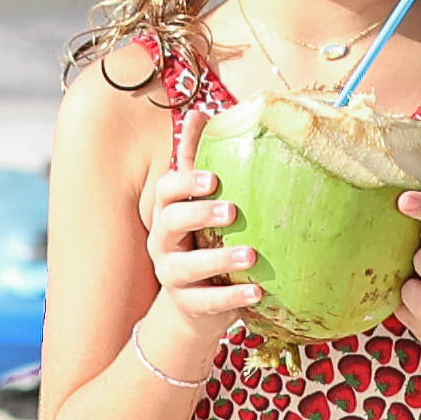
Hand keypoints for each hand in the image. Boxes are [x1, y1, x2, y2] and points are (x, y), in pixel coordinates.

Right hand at [132, 156, 255, 390]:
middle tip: (232, 211)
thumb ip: (196, 163)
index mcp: (168, 214)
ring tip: (251, 255)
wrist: (193, 307)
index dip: (185, 183)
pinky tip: (257, 291)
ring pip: (186, 267)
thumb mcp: (199, 205)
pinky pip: (207, 302)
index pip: (164, 192)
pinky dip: (232, 297)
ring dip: (218, 258)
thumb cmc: (202, 244)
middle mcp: (163, 244)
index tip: (214, 179)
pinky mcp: (189, 305)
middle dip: (197, 215)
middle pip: (167, 224)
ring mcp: (173, 277)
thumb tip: (196, 112)